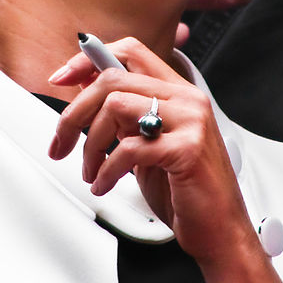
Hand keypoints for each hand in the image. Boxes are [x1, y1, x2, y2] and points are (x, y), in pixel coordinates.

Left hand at [47, 37, 282, 282]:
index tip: (62, 80)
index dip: (88, 60)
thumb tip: (82, 94)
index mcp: (178, 92)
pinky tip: (104, 184)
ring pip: (116, 106)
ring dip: (90, 144)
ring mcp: (190, 121)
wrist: (220, 231)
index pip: (129, 51)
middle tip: (62, 141)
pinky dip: (106, 169)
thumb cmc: (184, 191)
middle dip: (75, 113)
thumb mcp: (146, 145)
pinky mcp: (187, 149)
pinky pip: (129, 147)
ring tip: (90, 170)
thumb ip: (123, 117)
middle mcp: (186, 99)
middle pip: (112, 79)